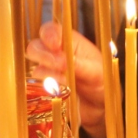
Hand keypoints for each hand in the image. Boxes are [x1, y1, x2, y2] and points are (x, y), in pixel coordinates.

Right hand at [26, 22, 106, 137]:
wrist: (100, 106)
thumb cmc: (102, 81)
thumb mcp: (97, 71)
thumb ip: (79, 64)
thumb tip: (62, 60)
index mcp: (68, 42)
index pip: (50, 30)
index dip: (48, 35)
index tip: (55, 45)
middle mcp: (54, 55)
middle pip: (35, 47)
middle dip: (43, 55)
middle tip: (59, 65)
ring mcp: (48, 72)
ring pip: (35, 69)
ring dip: (48, 75)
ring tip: (66, 83)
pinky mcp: (45, 90)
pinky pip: (37, 89)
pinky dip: (46, 90)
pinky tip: (60, 93)